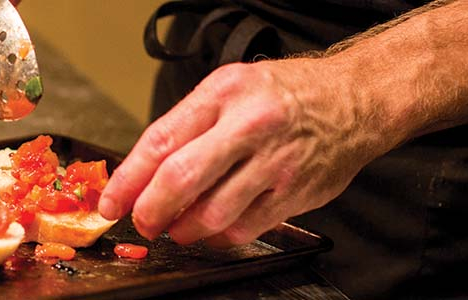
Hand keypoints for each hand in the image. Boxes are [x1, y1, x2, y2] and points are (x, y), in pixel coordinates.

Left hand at [98, 58, 392, 246]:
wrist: (354, 100)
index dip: (129, 179)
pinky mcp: (294, 193)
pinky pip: (244, 228)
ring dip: (184, 229)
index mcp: (224, 94)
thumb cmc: (285, 94)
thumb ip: (189, 125)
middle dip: (150, 210)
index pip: (161, 141)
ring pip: (212, 213)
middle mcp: (249, 126)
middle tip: (143, 221)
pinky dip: (218, 237)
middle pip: (181, 179)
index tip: (113, 201)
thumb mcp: (230, 86)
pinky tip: (210, 232)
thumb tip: (145, 173)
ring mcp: (274, 163)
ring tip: (177, 227)